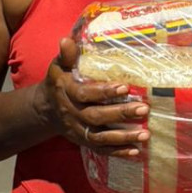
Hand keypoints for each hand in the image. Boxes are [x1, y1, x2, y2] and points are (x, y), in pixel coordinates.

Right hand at [42, 37, 149, 157]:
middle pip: (96, 117)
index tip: (125, 88)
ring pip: (100, 137)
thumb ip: (67, 55)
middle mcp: (72, 114)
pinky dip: (118, 152)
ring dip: (123, 137)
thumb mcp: (59, 66)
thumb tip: (66, 40)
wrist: (46, 109)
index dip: (104, 92)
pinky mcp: (83, 142)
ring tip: (145, 134)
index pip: (85, 94)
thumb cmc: (59, 82)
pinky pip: (100, 150)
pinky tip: (136, 151)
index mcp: (66, 92)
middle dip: (120, 114)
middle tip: (144, 109)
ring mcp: (78, 130)